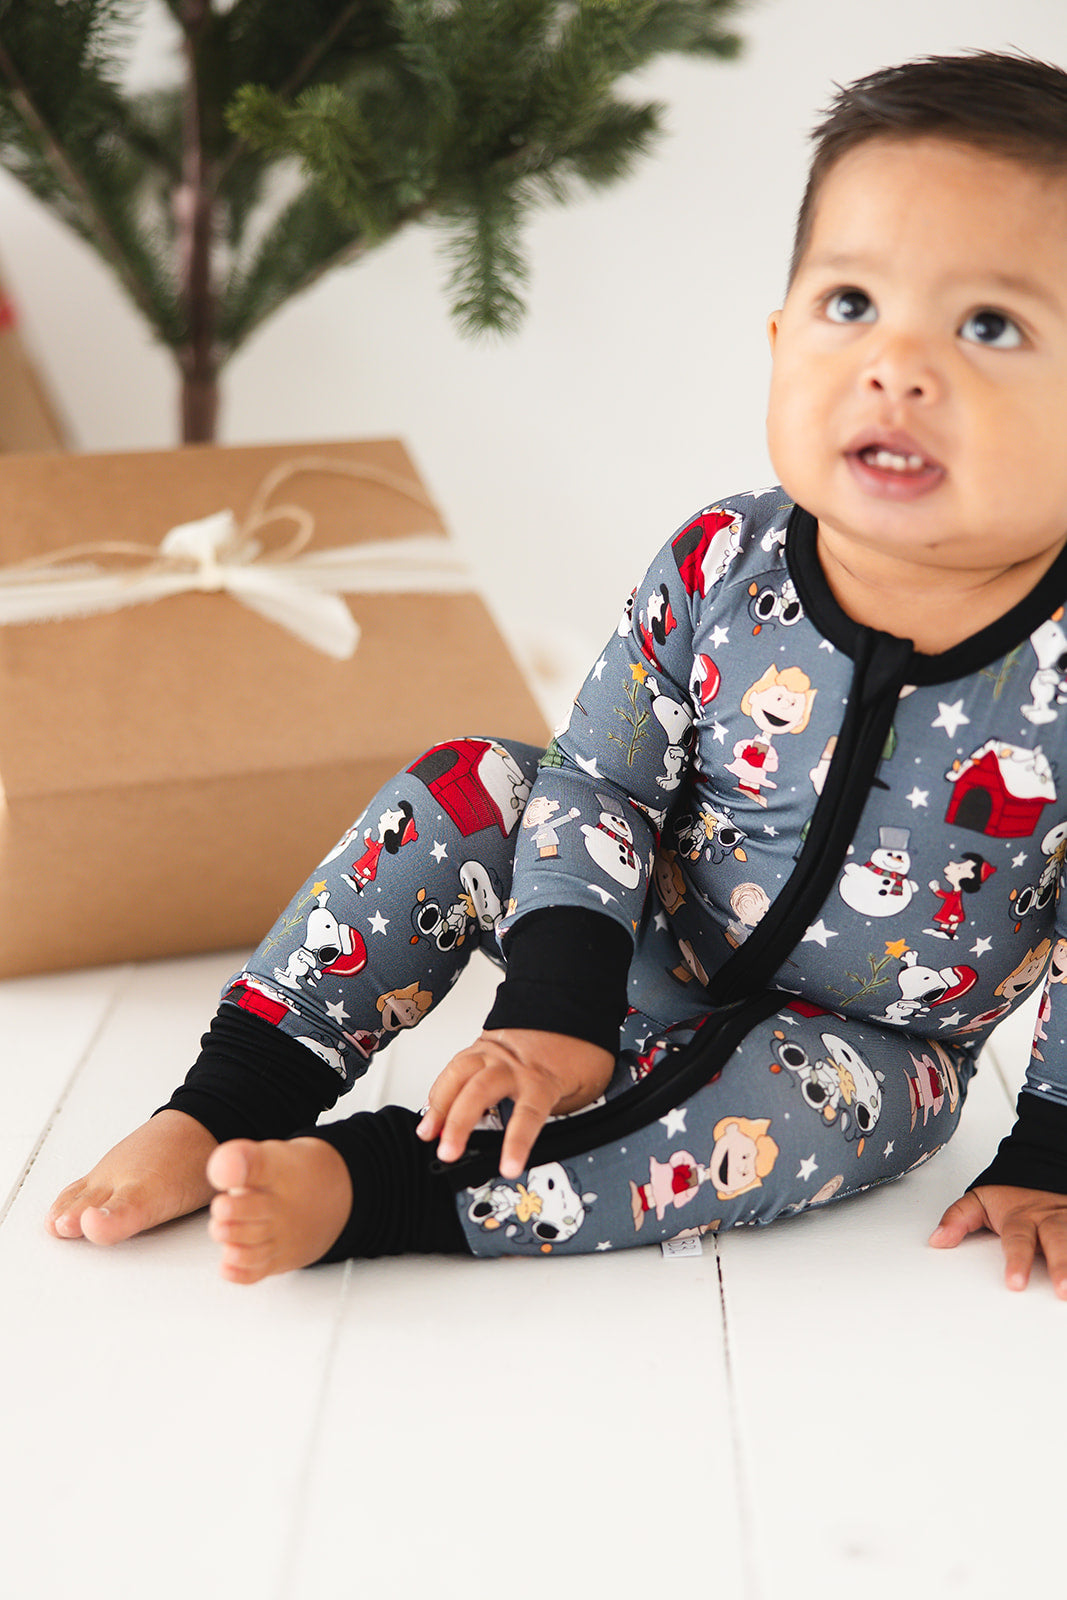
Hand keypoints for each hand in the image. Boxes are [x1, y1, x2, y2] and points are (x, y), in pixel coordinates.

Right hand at [416, 1029, 614, 1179]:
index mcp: (542, 1077)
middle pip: (479, 1091)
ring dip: (439, 1105)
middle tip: (448, 1150)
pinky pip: (454, 1066)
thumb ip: (564, 1114)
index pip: (528, 1114)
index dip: (517, 1142)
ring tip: (428, 1132)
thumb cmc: (580, 1046)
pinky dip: (440, 1088)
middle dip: (459, 1123)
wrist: (572, 1004)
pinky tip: (432, 1108)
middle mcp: (512, 1064)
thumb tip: (555, 1141)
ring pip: (458, 1074)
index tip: (508, 1166)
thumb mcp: (587, 1086)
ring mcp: (493, 1052)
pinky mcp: (481, 1046)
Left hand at [929, 1184, 1066, 1295]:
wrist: (1043, 1167)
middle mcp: (1051, 1219)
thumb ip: (958, 1219)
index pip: (1018, 1240)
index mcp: (1022, 1216)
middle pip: (1058, 1242)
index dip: (1016, 1261)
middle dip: (1062, 1266)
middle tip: (1063, 1290)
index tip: (1014, 1283)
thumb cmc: (1013, 1195)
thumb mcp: (980, 1199)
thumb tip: (937, 1240)